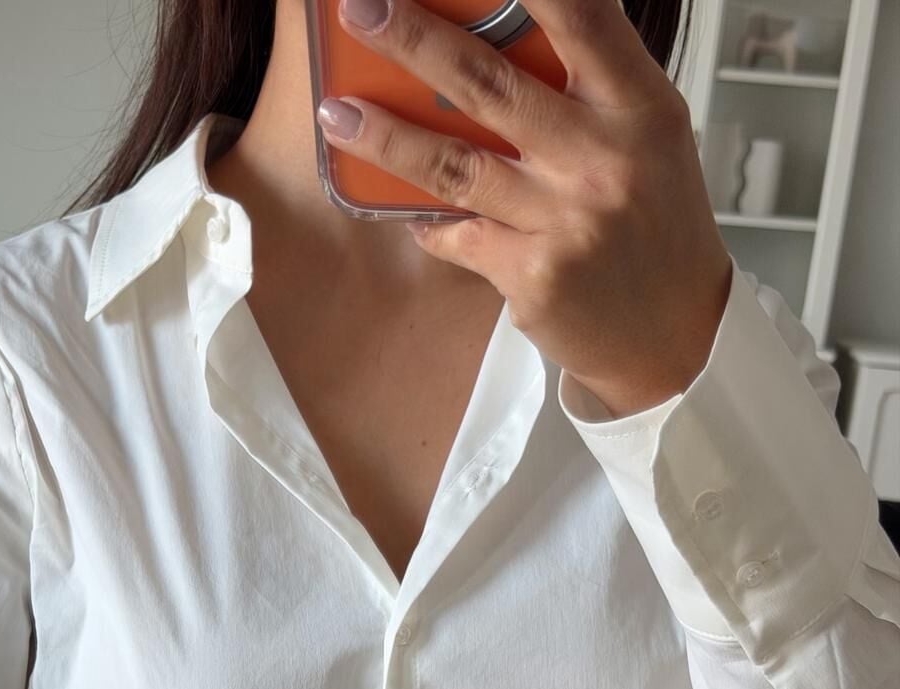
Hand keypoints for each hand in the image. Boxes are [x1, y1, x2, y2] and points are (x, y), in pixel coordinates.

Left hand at [317, 0, 734, 417]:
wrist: (673, 334)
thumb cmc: (655, 227)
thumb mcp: (647, 139)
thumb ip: (590, 86)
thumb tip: (506, 30)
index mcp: (640, 106)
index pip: (581, 17)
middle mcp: (603, 157)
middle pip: (490, 83)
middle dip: (415, 40)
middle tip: (360, 10)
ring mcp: (565, 219)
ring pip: (455, 164)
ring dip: (385, 136)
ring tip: (335, 114)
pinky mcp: (533, 276)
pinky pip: (457, 236)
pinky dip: (423, 220)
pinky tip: (396, 207)